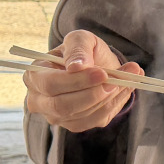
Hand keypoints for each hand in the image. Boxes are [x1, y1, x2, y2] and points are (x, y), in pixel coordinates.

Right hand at [23, 29, 140, 132]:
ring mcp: (56, 116)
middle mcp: (39, 100)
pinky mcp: (75, 124)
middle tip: (117, 79)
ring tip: (128, 78)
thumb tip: (76, 67)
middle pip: (63, 106)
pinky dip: (113, 104)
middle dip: (93, 93)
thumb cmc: (83, 51)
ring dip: (108, 97)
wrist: (97, 65)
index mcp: (35, 76)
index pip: (50, 84)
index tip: (102, 73)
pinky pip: (95, 120)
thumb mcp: (81, 39)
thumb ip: (78, 49)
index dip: (76, 81)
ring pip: (83, 115)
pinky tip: (123, 88)